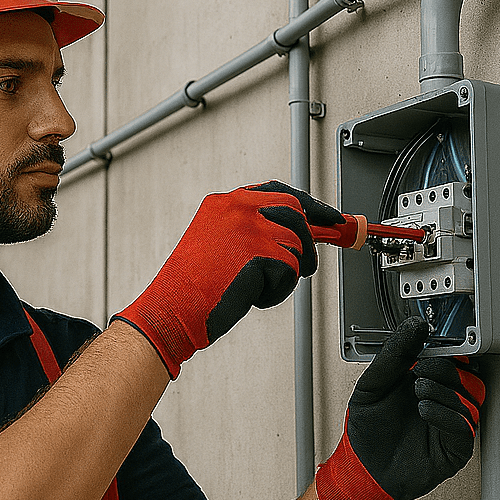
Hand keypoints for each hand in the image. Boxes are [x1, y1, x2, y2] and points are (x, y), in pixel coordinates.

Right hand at [115, 181, 333, 377]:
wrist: (171, 308)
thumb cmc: (192, 285)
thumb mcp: (218, 243)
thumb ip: (251, 230)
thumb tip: (295, 233)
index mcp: (225, 203)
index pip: (278, 191)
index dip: (308, 206)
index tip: (327, 217)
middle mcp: (237, 208)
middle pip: (295, 212)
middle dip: (307, 241)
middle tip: (306, 263)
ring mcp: (249, 227)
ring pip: (296, 245)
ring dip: (285, 273)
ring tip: (255, 286)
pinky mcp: (260, 251)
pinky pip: (290, 271)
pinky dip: (277, 291)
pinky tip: (251, 295)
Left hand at [314, 316, 485, 499]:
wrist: (362, 470)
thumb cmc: (367, 431)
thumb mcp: (372, 384)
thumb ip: (392, 355)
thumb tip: (412, 327)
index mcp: (425, 383)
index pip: (450, 360)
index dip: (446, 349)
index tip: (432, 340)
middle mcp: (441, 402)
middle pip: (467, 376)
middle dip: (445, 368)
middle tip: (421, 368)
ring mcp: (450, 424)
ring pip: (470, 399)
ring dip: (445, 389)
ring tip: (419, 390)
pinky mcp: (455, 449)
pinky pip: (465, 427)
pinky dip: (446, 414)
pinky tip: (424, 409)